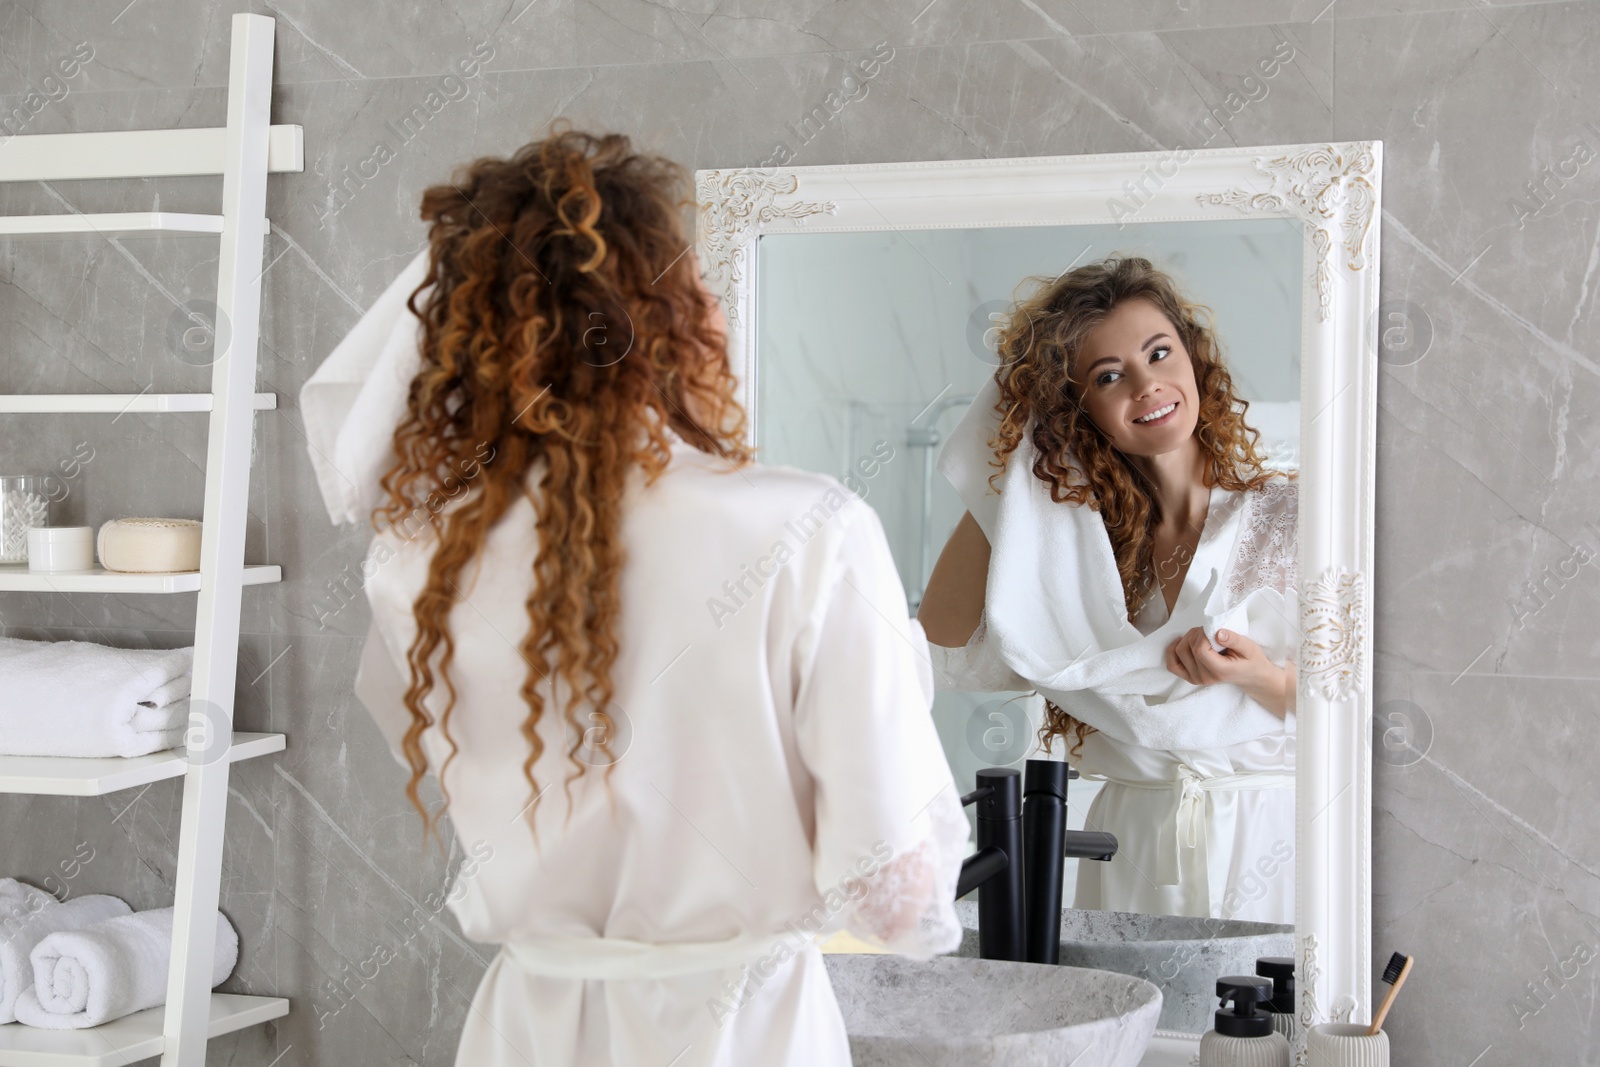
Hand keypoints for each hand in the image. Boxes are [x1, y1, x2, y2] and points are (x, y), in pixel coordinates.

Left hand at [1164, 627, 1289, 717]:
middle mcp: (1204, 677)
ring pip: (1179, 652)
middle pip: (1187, 649)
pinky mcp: (1190, 677)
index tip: (1213, 630)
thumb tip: (1218, 632)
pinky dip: (1173, 651)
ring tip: (1202, 636)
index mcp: (1219, 671)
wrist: (1251, 675)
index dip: (1202, 635)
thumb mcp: (1250, 647)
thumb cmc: (1251, 660)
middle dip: (1196, 634)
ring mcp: (1196, 679)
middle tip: (1210, 631)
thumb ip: (1235, 640)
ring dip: (1187, 638)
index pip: (1200, 650)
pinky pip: (1172, 665)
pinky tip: (1181, 641)